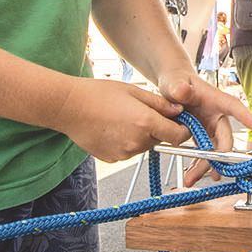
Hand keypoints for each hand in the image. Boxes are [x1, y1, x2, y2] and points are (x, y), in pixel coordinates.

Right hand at [52, 78, 188, 164]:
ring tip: (121, 118)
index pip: (178, 136)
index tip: (179, 122)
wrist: (69, 108)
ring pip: (144, 146)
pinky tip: (112, 128)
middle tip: (140, 112)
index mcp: (146, 123)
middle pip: (160, 140)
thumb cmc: (98, 94)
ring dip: (141, 135)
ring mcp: (124, 154)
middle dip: (157, 129)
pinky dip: (126, 142)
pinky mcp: (113, 159)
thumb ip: (160, 104)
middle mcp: (138, 142)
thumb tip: (179, 112)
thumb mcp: (134, 91)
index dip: (182, 129)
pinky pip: (128, 151)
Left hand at [157, 69, 251, 185]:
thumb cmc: (176, 81)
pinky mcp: (202, 135)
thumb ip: (178, 87)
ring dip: (205, 166)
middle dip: (220, 157)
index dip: (245, 115)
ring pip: (214, 149)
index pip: (233, 106)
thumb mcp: (174, 83)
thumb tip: (182, 90)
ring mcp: (210, 127)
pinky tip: (189, 175)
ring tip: (191, 179)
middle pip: (224, 137)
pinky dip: (196, 164)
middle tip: (214, 172)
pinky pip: (202, 152)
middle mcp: (216, 115)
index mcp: (214, 99)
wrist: (171, 87)